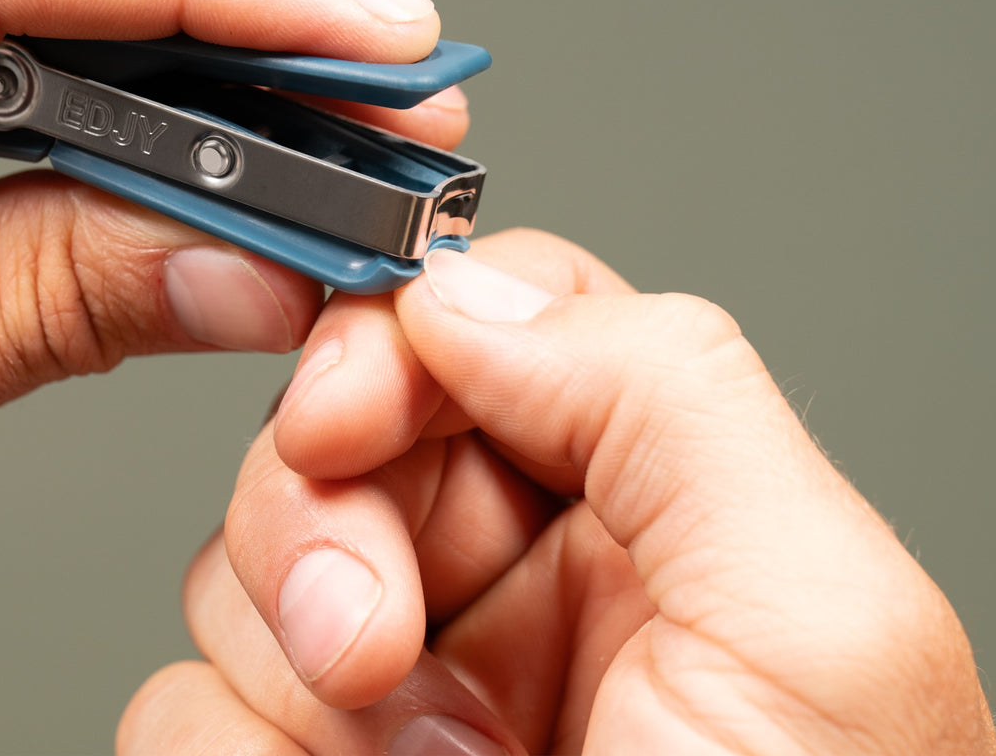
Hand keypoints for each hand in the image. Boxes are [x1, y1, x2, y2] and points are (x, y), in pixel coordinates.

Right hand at [120, 230, 995, 754]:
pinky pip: (181, 703)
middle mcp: (516, 586)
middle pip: (336, 435)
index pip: (482, 333)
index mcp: (649, 514)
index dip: (387, 346)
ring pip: (240, 569)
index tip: (344, 420)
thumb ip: (666, 395)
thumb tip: (465, 291)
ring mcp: (400, 689)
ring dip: (287, 677)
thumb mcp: (813, 626)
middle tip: (375, 648)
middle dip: (322, 525)